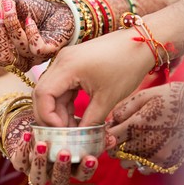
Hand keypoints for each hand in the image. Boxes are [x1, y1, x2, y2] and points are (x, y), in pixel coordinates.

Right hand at [0, 0, 73, 70]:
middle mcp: (18, 57)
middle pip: (1, 58)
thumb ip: (8, 2)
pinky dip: (31, 32)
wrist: (58, 12)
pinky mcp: (49, 51)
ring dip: (13, 27)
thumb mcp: (17, 5)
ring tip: (13, 13)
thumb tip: (5, 3)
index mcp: (5, 50)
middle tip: (0, 21)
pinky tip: (30, 21)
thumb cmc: (34, 13)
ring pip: (19, 48)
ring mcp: (34, 57)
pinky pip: (36, 48)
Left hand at [3, 108, 98, 184]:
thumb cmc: (62, 127)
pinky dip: (22, 149)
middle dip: (63, 166)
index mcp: (71, 167)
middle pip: (60, 178)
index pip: (81, 175)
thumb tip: (111, 137)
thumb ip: (94, 134)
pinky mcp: (21, 162)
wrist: (36, 122)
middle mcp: (55, 172)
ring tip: (43, 145)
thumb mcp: (78, 127)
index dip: (86, 169)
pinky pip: (20, 161)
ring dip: (41, 160)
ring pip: (38, 175)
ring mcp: (37, 170)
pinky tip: (27, 135)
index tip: (91, 158)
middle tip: (66, 152)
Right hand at [32, 28, 154, 126]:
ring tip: (75, 129)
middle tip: (64, 135)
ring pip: (51, 92)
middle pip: (42, 93)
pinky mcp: (73, 64)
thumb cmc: (127, 66)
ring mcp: (66, 61)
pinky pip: (61, 87)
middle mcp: (61, 61)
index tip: (62, 132)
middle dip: (50, 117)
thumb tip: (79, 141)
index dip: (47, 117)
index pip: (42, 94)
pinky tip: (77, 117)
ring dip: (59, 112)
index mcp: (67, 66)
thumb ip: (90, 121)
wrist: (141, 43)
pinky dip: (66, 103)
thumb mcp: (108, 98)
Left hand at [107, 82, 183, 171]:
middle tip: (122, 136)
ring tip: (135, 143)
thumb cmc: (170, 98)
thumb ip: (124, 108)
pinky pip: (144, 169)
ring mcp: (155, 156)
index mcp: (136, 125)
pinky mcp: (165, 163)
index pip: (109, 138)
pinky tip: (147, 150)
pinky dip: (142, 162)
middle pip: (116, 154)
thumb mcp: (145, 95)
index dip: (107, 133)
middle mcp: (143, 144)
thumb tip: (110, 120)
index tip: (111, 128)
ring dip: (126, 155)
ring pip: (127, 164)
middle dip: (115, 145)